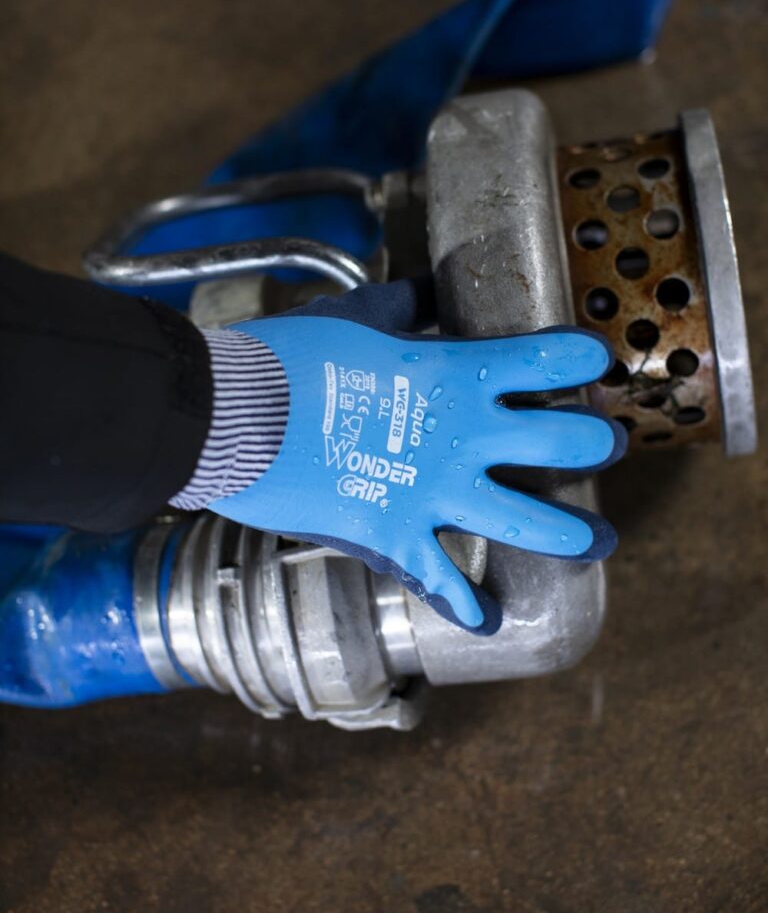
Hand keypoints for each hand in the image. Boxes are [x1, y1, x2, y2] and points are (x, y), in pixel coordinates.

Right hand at [210, 280, 625, 633]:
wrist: (223, 413)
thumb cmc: (285, 355)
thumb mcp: (349, 314)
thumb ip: (398, 305)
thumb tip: (421, 292)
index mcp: (452, 373)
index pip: (543, 359)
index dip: (579, 360)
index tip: (593, 364)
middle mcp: (458, 434)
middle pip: (561, 441)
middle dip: (596, 445)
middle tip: (607, 447)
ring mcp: (429, 490)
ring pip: (526, 522)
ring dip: (570, 536)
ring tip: (599, 545)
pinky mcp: (390, 534)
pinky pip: (439, 580)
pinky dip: (463, 605)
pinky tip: (484, 620)